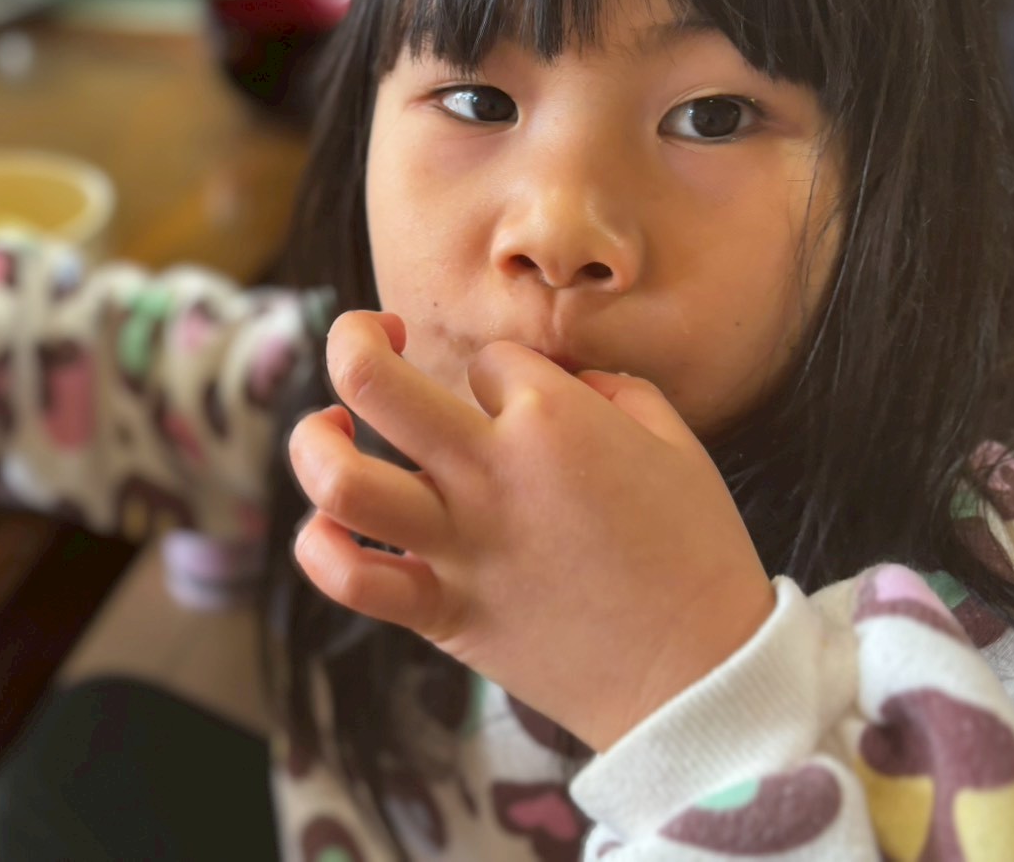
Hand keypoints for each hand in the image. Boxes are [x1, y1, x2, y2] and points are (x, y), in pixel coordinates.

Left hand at [288, 311, 775, 750]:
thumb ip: (613, 389)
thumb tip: (565, 379)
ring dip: (314, 440)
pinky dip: (322, 548)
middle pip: (370, 380)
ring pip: (338, 480)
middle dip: (353, 337)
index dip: (504, 373)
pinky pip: (351, 580)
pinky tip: (333, 525)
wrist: (698, 676)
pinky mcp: (441, 611)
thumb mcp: (675, 441)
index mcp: (552, 420)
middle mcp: (488, 473)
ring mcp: (456, 545)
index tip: (526, 405)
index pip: (487, 359)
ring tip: (332, 428)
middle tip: (372, 337)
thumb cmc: (696, 553)